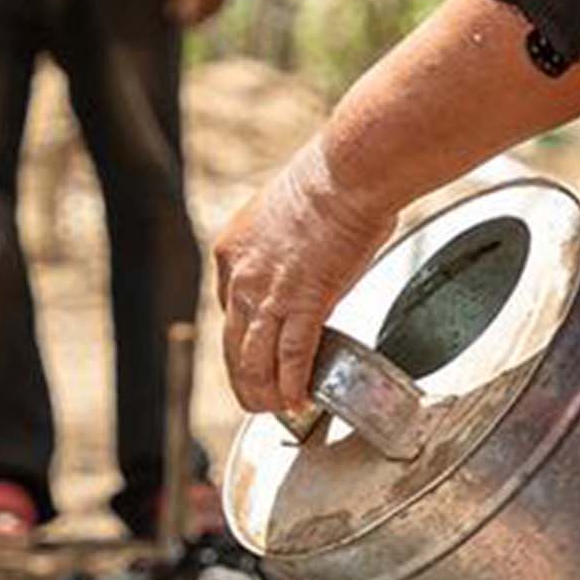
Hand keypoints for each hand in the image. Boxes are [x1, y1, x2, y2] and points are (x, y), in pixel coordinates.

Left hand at [218, 136, 396, 413]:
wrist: (350, 170)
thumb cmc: (334, 179)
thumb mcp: (290, 216)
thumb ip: (291, 249)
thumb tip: (313, 268)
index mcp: (232, 250)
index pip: (229, 309)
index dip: (243, 339)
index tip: (255, 354)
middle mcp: (241, 276)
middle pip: (233, 343)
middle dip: (245, 378)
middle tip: (258, 398)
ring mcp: (270, 292)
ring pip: (254, 359)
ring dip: (264, 391)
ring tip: (276, 409)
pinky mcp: (303, 302)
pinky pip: (292, 356)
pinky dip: (293, 384)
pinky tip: (298, 402)